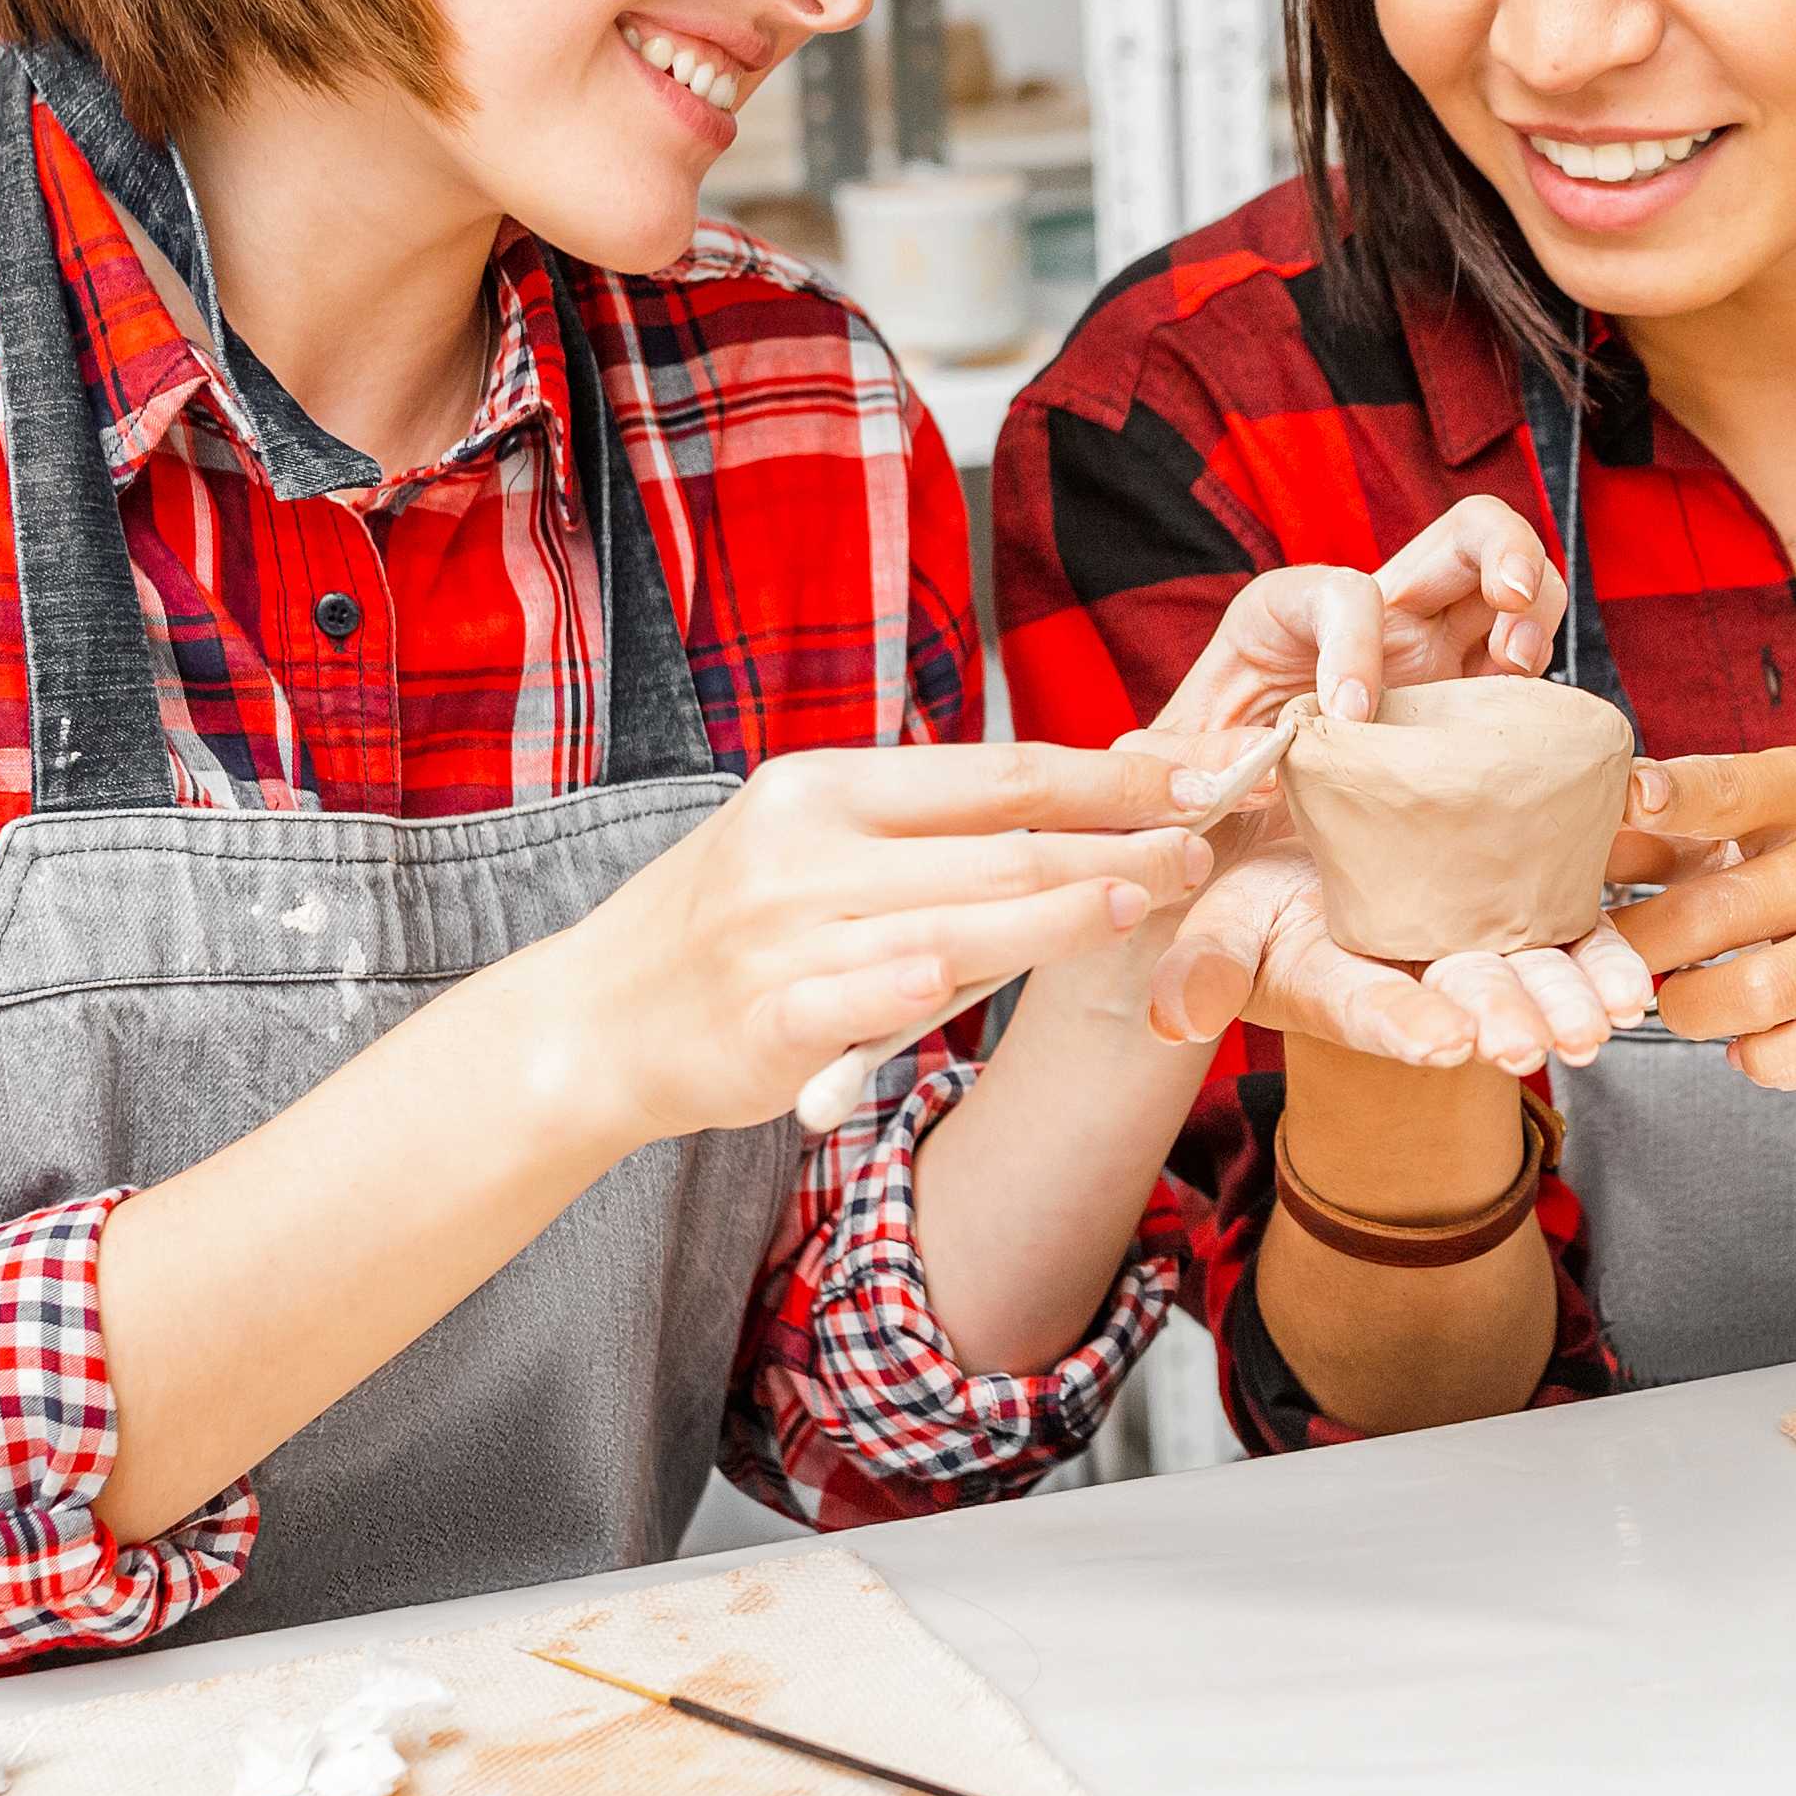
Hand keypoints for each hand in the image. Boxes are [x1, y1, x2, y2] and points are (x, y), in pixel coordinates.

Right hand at [542, 739, 1207, 1148]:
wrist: (593, 1020)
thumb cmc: (725, 926)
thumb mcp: (805, 844)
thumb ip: (917, 829)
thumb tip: (1068, 807)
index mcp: (821, 790)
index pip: (993, 773)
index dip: (1104, 777)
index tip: (1191, 777)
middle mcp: (802, 852)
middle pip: (994, 844)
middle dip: (1113, 844)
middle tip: (1202, 846)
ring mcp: (782, 937)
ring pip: (952, 921)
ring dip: (1060, 913)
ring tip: (1146, 900)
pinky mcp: (764, 1022)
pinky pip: (856, 999)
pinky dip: (912, 987)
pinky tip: (967, 978)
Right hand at [1144, 841, 1655, 1073]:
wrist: (1322, 839)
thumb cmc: (1262, 896)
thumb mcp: (1219, 924)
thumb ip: (1201, 969)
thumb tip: (1171, 1020)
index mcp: (1342, 986)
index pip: (1372, 1013)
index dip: (1406, 1027)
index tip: (1443, 1044)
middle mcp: (1419, 980)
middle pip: (1465, 1002)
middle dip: (1502, 1022)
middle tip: (1528, 1044)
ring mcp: (1478, 948)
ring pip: (1531, 975)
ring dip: (1567, 1000)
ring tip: (1603, 1020)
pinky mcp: (1525, 907)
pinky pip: (1574, 935)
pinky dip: (1606, 959)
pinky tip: (1636, 983)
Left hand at [1148, 497, 1562, 754]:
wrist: (1237, 824)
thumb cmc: (1201, 779)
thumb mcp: (1166, 769)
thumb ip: (1184, 764)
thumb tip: (1259, 763)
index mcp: (1290, 613)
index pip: (1343, 593)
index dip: (1354, 646)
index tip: (1351, 719)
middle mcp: (1377, 611)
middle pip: (1466, 532)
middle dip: (1503, 551)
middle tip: (1510, 601)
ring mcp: (1436, 648)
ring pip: (1517, 583)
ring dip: (1537, 609)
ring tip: (1518, 667)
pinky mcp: (1471, 694)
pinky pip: (1528, 662)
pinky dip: (1541, 680)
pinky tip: (1520, 721)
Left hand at [1604, 748, 1795, 1092]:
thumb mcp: (1742, 841)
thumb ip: (1662, 838)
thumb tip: (1573, 843)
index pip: (1737, 788)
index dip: (1678, 795)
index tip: (1626, 799)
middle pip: (1722, 909)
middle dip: (1643, 945)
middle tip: (1601, 967)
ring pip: (1758, 991)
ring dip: (1691, 1009)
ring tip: (1676, 1005)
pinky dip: (1755, 1058)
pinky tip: (1742, 1046)